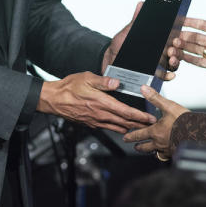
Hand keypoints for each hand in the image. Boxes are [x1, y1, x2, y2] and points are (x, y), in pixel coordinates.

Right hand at [37, 72, 155, 133]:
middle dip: (140, 124)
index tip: (150, 117)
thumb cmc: (69, 87)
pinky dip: (118, 128)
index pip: (125, 112)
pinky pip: (108, 128)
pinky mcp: (91, 124)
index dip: (140, 116)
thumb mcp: (86, 78)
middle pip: (125, 122)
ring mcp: (95, 121)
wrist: (53, 100)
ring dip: (131, 128)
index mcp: (101, 103)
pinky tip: (123, 127)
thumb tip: (117, 82)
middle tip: (152, 125)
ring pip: (117, 127)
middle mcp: (100, 114)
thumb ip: (103, 81)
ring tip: (141, 128)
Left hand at [103, 2, 175, 81]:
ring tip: (171, 60)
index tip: (176, 39)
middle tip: (172, 50)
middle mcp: (160, 53)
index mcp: (157, 41)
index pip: (173, 40)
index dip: (178, 39)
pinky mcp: (152, 76)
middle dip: (177, 52)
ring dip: (175, 63)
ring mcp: (158, 65)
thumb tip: (141, 4)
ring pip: (173, 65)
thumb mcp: (128, 31)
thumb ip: (136, 20)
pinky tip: (169, 75)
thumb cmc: (120, 46)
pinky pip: (164, 77)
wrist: (109, 60)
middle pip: (176, 52)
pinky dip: (168, 76)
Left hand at [122, 86, 188, 157]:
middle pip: (145, 147)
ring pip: (156, 153)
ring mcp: (167, 149)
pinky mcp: (176, 153)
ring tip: (151, 151)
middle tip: (136, 146)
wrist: (199, 133)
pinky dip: (164, 154)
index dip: (131, 136)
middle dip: (139, 147)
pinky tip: (167, 152)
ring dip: (151, 151)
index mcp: (155, 131)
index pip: (139, 135)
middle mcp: (159, 142)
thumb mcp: (168, 106)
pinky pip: (167, 156)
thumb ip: (155, 98)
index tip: (126, 138)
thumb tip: (144, 89)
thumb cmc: (184, 120)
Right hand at [167, 7, 205, 80]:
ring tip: (173, 45)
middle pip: (196, 38)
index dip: (192, 22)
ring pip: (195, 49)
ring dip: (184, 47)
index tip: (180, 20)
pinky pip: (199, 62)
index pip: (203, 25)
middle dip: (184, 36)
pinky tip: (180, 56)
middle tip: (173, 35)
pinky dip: (189, 59)